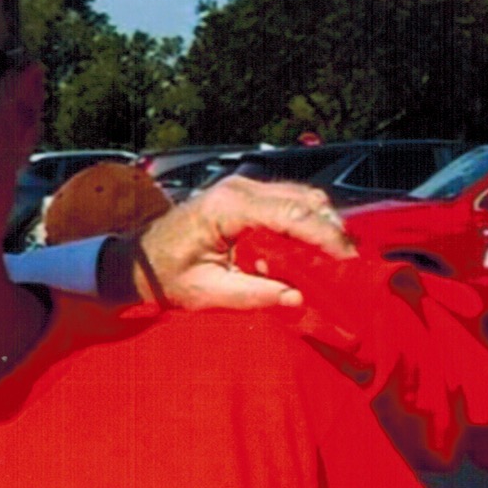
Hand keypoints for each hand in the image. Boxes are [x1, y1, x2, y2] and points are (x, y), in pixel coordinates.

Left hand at [140, 175, 353, 312]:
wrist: (136, 261)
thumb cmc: (163, 275)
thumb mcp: (205, 293)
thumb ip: (252, 295)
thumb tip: (295, 298)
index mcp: (228, 207)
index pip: (291, 214)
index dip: (324, 236)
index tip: (347, 259)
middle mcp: (239, 189)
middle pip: (304, 200)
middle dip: (332, 230)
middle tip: (350, 263)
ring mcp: (244, 189)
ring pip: (302, 197)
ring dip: (323, 225)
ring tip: (336, 260)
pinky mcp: (246, 197)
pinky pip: (289, 204)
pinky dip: (308, 224)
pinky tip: (313, 251)